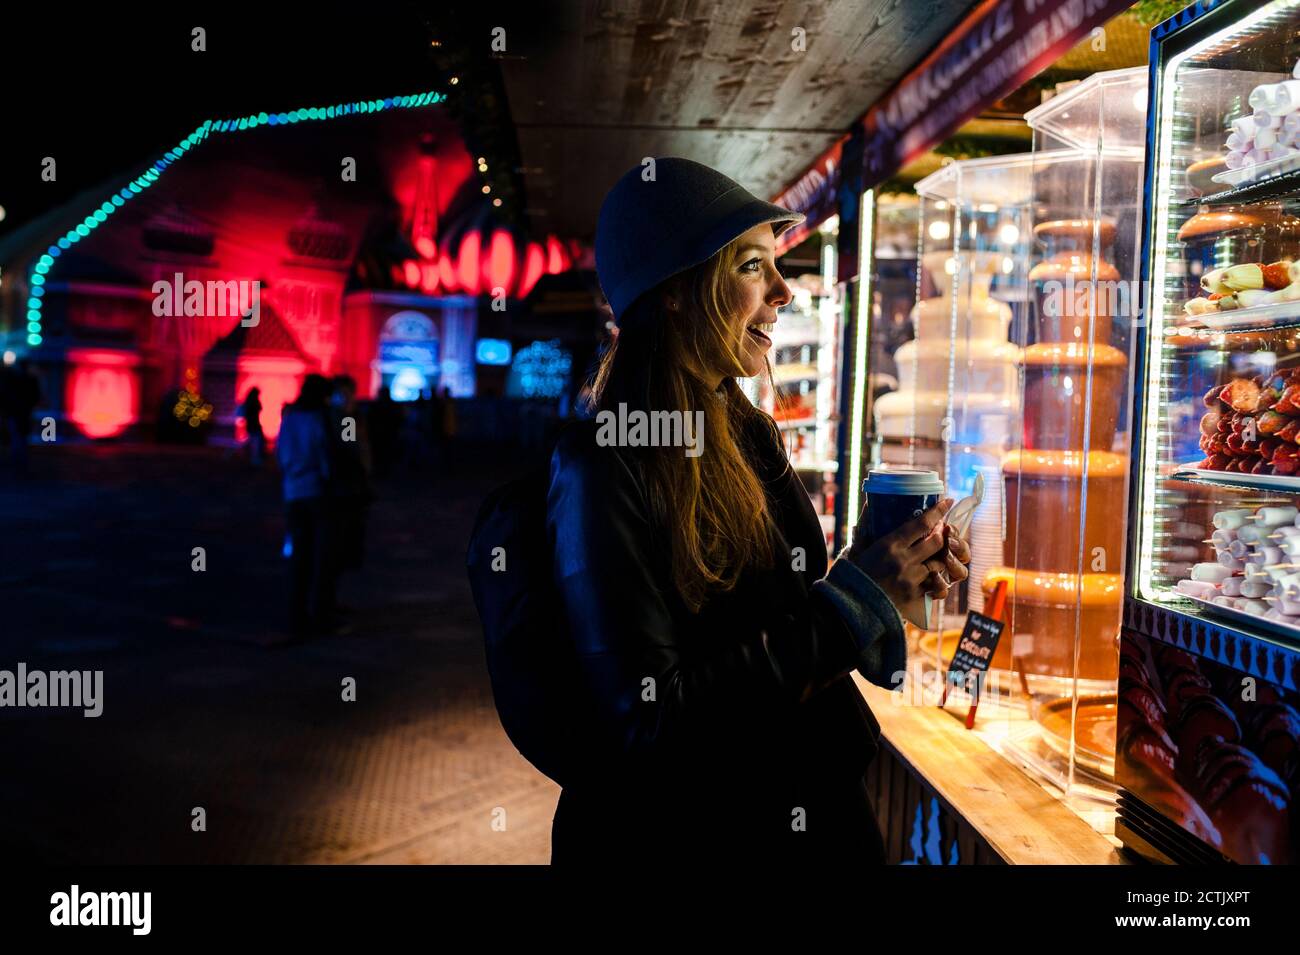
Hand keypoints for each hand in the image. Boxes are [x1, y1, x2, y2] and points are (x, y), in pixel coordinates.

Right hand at [845, 499, 969, 627]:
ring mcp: (911, 579)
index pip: (921, 524)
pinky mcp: (914, 595)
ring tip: (938, 551)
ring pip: (939, 563)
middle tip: (943, 528)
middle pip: (937, 541)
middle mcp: (904, 560)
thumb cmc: (854, 574)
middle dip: (943, 533)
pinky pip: (935, 584)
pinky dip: (936, 577)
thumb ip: (865, 526)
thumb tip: (868, 503)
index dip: (938, 511)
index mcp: (889, 545)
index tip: (948, 501)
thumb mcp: (858, 547)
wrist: (852, 606)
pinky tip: (933, 573)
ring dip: (941, 556)